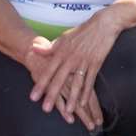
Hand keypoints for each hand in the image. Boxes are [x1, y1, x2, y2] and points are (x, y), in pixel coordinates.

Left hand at [27, 14, 119, 128]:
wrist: (102, 24)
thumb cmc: (82, 32)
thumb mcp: (63, 38)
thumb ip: (49, 48)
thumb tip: (33, 49)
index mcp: (61, 51)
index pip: (49, 70)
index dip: (41, 84)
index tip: (33, 97)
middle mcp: (71, 58)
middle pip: (60, 79)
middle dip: (52, 95)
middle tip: (45, 108)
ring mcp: (84, 62)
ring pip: (76, 83)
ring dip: (72, 98)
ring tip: (68, 111)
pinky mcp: (95, 64)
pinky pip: (90, 81)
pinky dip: (86, 92)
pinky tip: (83, 102)